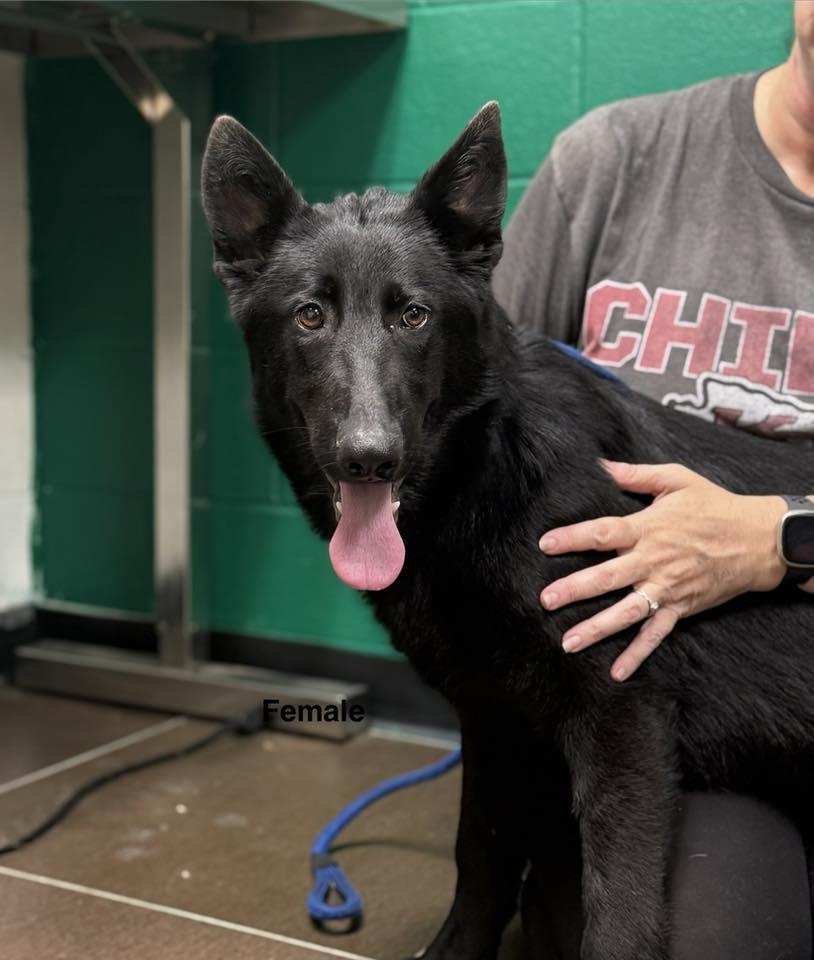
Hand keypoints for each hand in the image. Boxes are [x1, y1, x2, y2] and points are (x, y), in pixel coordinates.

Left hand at [538, 461, 787, 681]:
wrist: (759, 540)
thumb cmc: (715, 506)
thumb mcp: (677, 479)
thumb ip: (636, 474)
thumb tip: (601, 464)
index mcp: (648, 528)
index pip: (603, 533)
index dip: (573, 538)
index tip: (545, 544)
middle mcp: (653, 561)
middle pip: (608, 577)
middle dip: (574, 589)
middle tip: (546, 600)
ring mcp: (667, 588)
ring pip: (626, 612)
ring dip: (597, 628)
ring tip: (568, 642)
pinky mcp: (680, 608)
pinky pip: (655, 634)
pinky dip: (637, 654)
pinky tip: (616, 671)